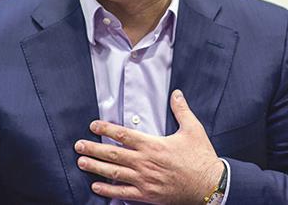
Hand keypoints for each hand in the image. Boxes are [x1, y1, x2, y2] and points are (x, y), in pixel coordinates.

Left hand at [74, 89, 223, 203]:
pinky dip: (108, 190)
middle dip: (93, 149)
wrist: (209, 185)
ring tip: (81, 162)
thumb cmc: (201, 157)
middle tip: (78, 145)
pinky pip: (123, 193)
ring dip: (95, 167)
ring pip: (114, 173)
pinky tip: (96, 186)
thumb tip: (176, 93)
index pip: (123, 134)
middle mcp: (145, 162)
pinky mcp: (147, 195)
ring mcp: (144, 180)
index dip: (106, 129)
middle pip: (113, 154)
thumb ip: (181, 110)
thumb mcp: (193, 129)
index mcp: (153, 145)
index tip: (93, 125)